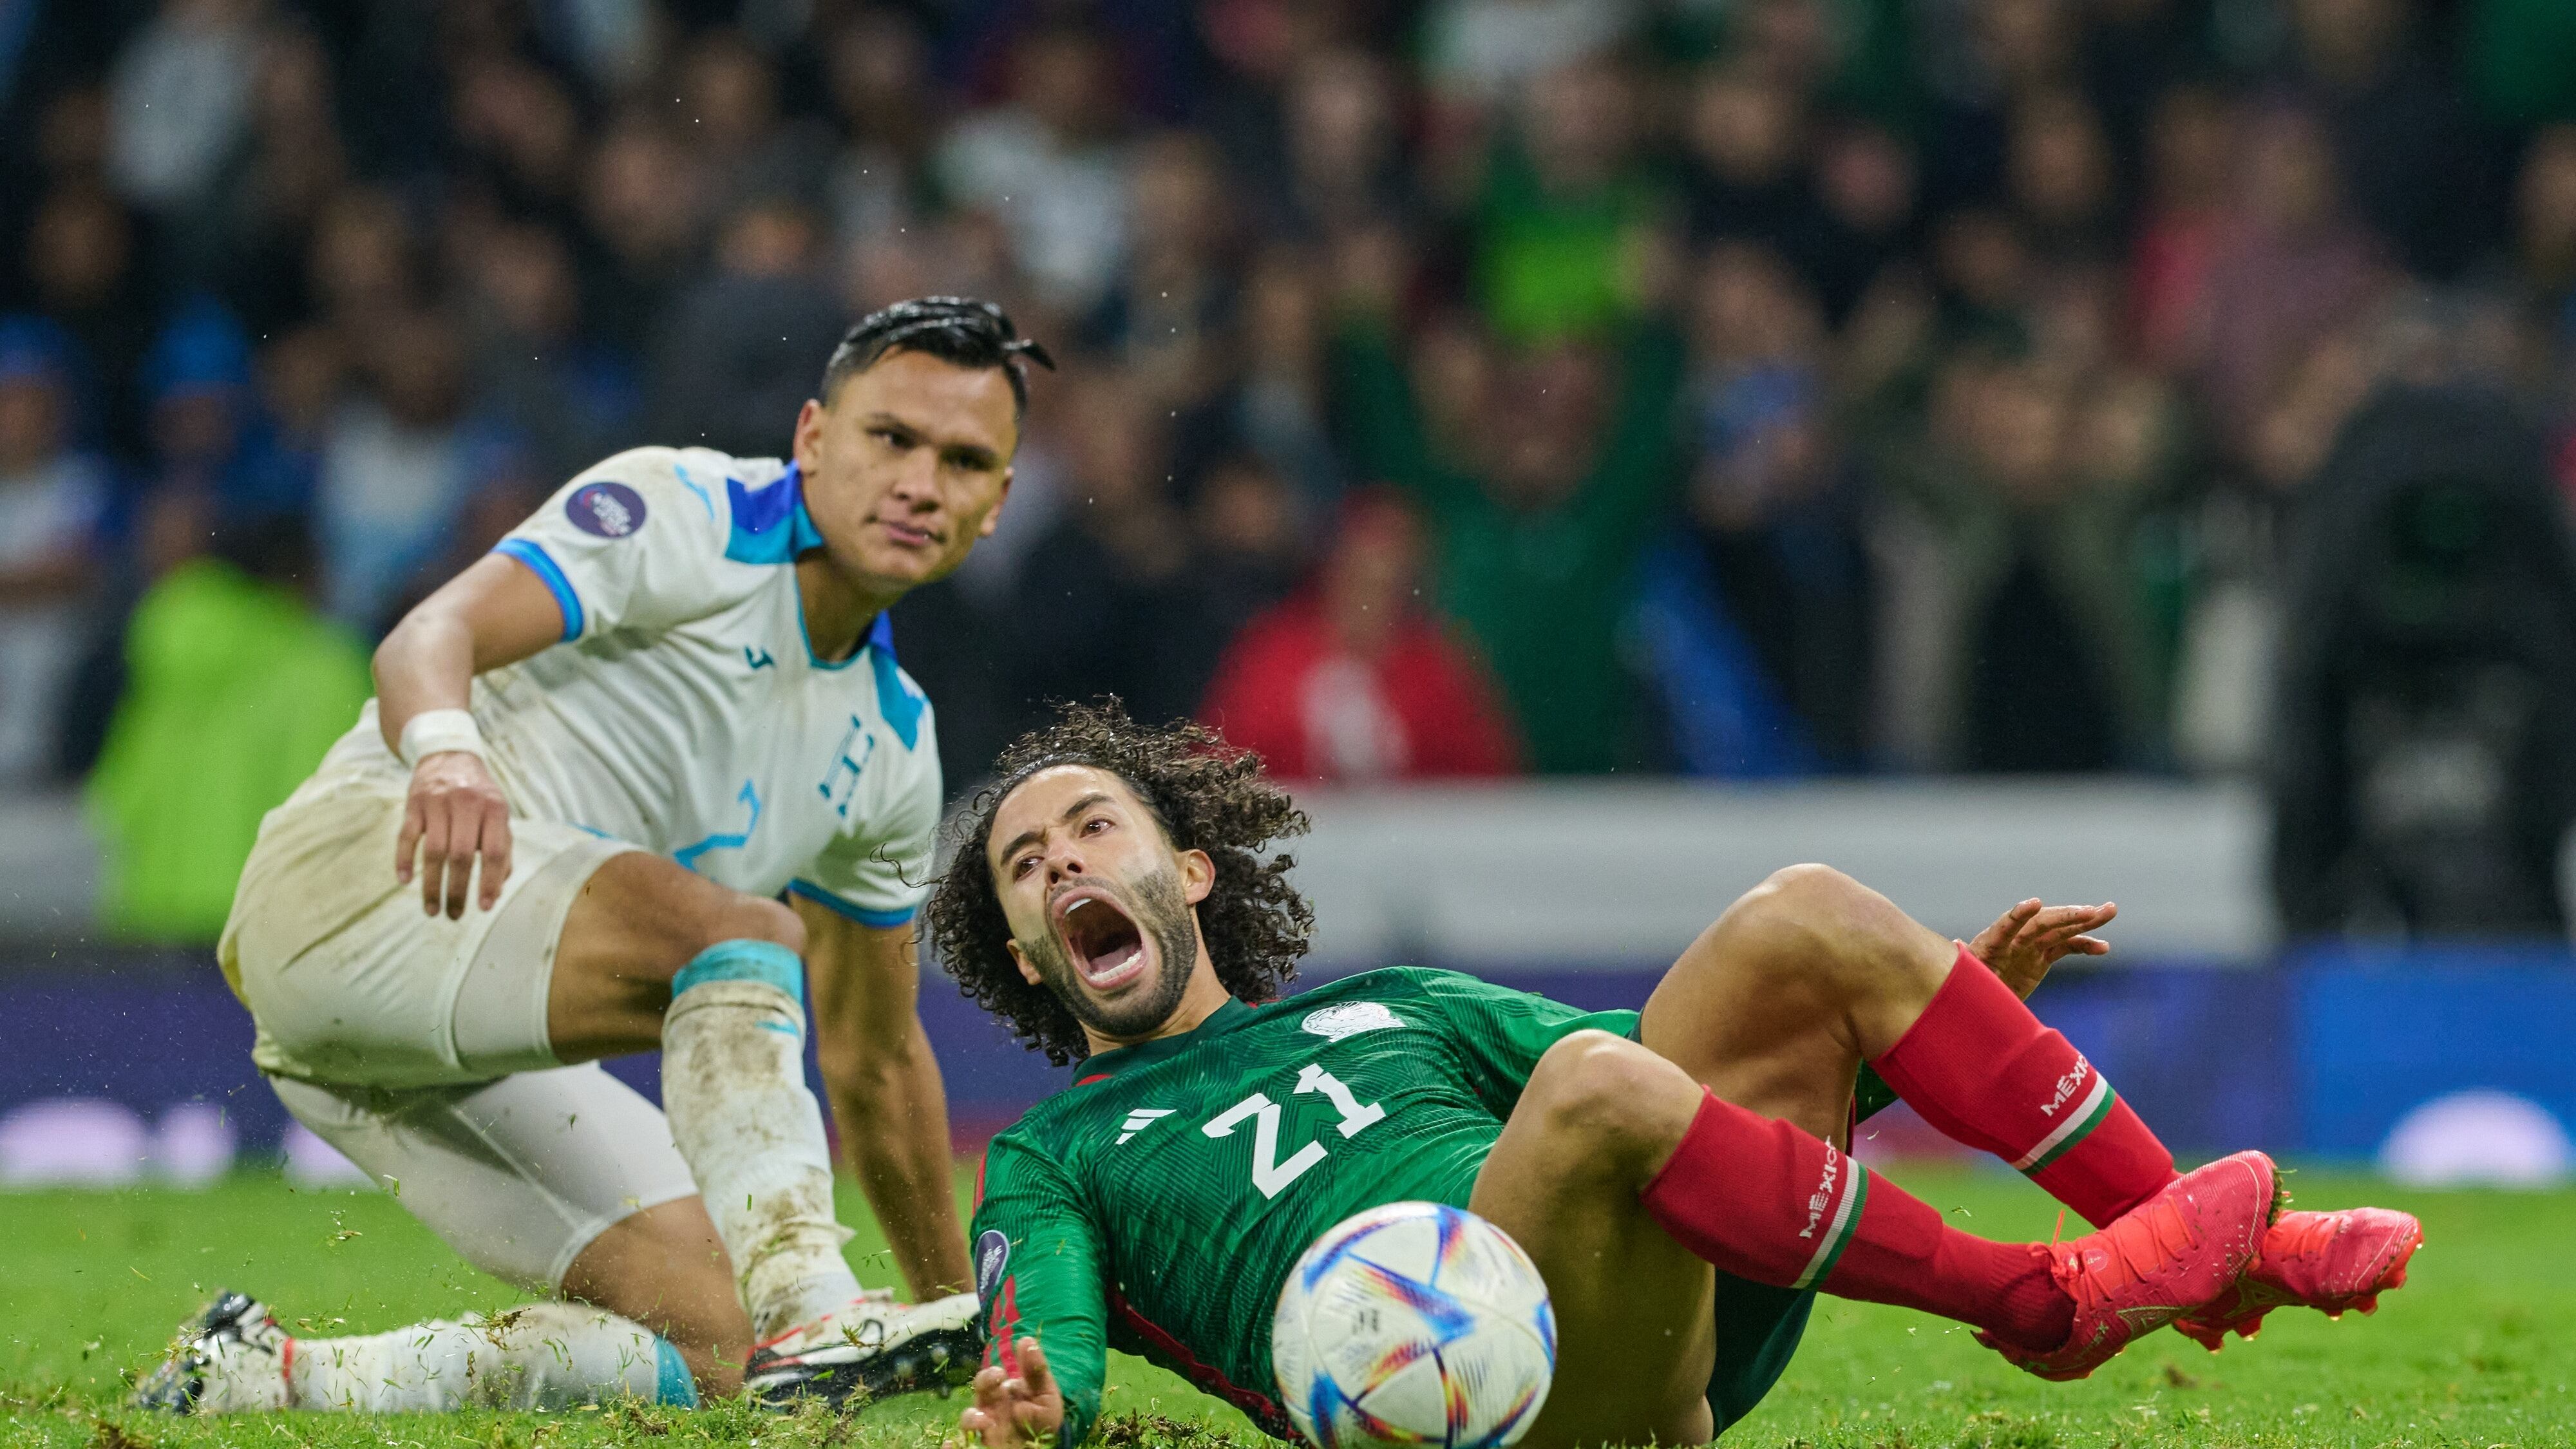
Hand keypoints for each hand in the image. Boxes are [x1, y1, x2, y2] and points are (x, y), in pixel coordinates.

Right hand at [396, 751, 512, 917]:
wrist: (449, 755)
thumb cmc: (479, 794)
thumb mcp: (498, 813)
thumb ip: (502, 846)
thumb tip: (499, 887)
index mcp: (494, 808)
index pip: (494, 851)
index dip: (490, 881)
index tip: (485, 907)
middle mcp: (467, 804)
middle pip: (461, 856)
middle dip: (458, 891)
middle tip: (454, 916)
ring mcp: (437, 803)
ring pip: (433, 852)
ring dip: (431, 885)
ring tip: (432, 910)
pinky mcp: (414, 804)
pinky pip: (406, 836)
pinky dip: (404, 860)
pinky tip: (405, 882)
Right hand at [953, 1338, 1062, 1448]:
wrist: (1042, 1445)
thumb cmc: (1041, 1418)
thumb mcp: (1045, 1395)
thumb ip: (1036, 1371)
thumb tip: (1026, 1339)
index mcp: (1002, 1392)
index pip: (990, 1378)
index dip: (991, 1375)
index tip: (1000, 1374)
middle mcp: (989, 1408)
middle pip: (977, 1394)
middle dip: (982, 1386)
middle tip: (995, 1382)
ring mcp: (985, 1429)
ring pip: (968, 1421)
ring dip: (971, 1420)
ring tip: (983, 1422)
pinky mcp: (982, 1445)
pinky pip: (963, 1445)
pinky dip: (952, 1447)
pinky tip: (949, 1446)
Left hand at [1966, 899, 2116, 999]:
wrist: (1974, 1004)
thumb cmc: (1963, 991)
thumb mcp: (1962, 981)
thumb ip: (1962, 962)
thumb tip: (1954, 944)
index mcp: (1990, 943)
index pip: (2005, 925)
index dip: (2018, 915)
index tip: (2035, 904)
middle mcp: (2013, 939)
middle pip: (2042, 923)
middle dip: (2067, 915)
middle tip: (2093, 910)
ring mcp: (2029, 946)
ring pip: (2060, 930)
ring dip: (2085, 922)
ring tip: (2110, 911)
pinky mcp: (2041, 956)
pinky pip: (2066, 947)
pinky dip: (2084, 946)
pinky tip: (2104, 947)